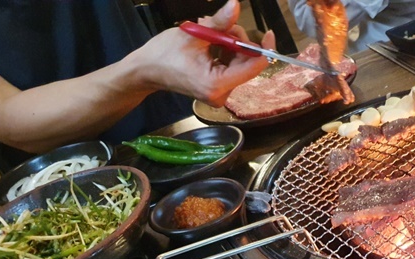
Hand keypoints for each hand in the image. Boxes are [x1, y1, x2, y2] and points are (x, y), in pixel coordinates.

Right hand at [127, 0, 274, 105]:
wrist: (147, 71)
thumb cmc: (164, 54)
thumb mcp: (194, 34)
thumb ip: (219, 23)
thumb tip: (236, 5)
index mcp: (216, 84)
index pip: (253, 67)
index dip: (262, 49)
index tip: (267, 33)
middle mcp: (221, 94)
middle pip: (246, 63)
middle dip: (237, 41)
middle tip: (218, 26)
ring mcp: (220, 93)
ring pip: (239, 63)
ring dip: (229, 44)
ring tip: (208, 34)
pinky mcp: (217, 90)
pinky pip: (231, 67)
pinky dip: (224, 52)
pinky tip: (209, 45)